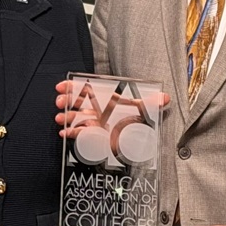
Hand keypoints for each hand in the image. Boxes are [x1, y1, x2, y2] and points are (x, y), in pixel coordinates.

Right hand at [55, 78, 170, 137]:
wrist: (136, 139)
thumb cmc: (136, 120)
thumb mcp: (143, 110)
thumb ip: (151, 104)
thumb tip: (165, 98)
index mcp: (105, 99)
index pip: (85, 89)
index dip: (72, 87)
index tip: (61, 86)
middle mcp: (96, 109)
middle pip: (76, 103)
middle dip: (66, 101)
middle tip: (60, 102)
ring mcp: (93, 122)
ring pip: (75, 117)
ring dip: (66, 117)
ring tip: (61, 118)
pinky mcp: (92, 135)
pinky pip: (78, 133)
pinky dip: (71, 133)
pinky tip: (64, 133)